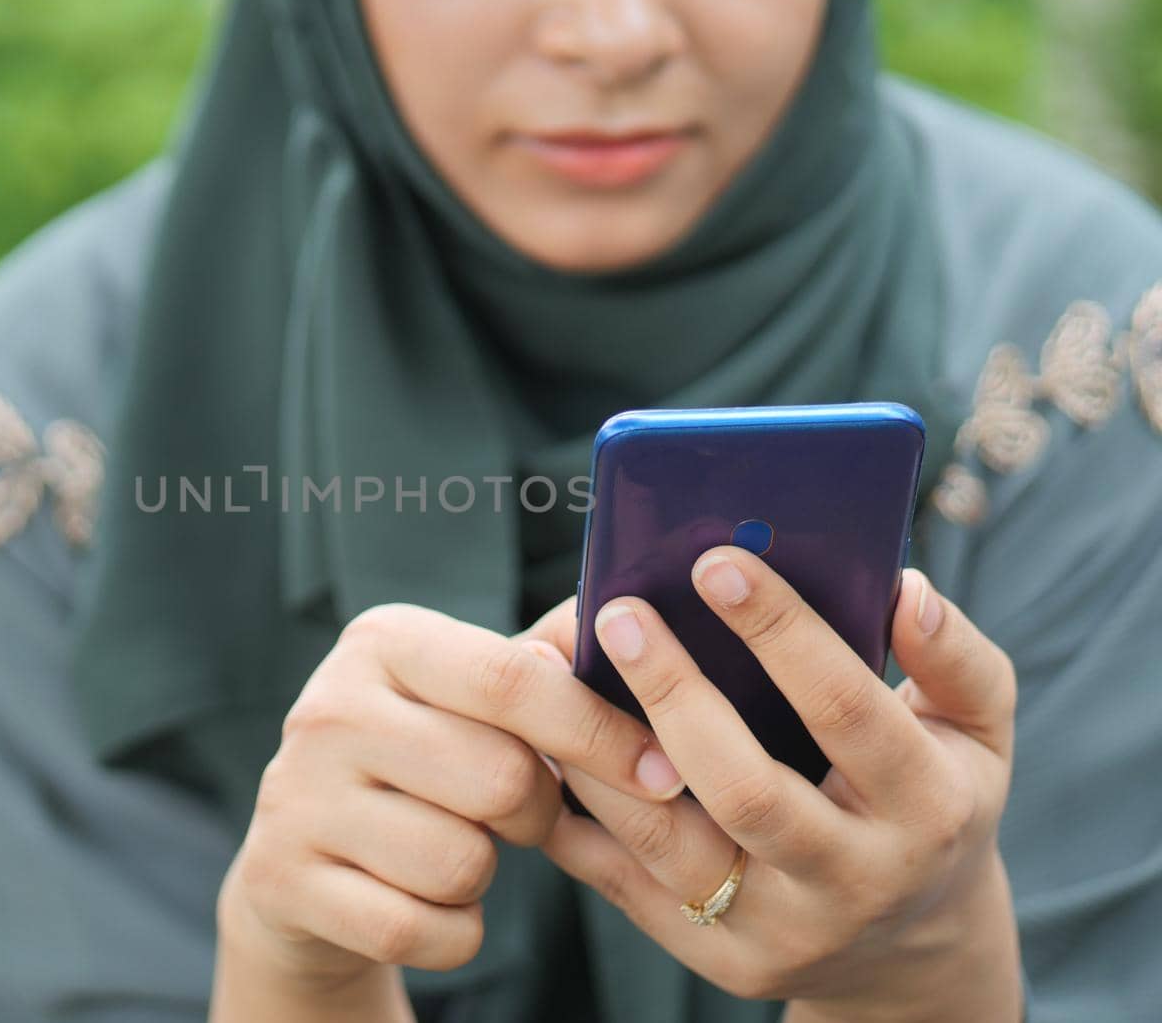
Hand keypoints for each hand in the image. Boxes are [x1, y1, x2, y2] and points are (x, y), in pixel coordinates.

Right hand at [215, 601, 681, 1009]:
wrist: (300, 855)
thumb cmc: (422, 758)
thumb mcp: (467, 692)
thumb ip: (548, 657)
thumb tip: (637, 609)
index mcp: (383, 641)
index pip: (512, 680)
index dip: (600, 731)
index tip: (661, 772)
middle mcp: (328, 707)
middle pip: (500, 779)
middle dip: (537, 812)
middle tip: (519, 811)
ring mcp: (296, 795)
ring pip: (461, 863)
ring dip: (483, 875)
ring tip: (454, 845)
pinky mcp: (282, 879)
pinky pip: (420, 931)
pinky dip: (449, 932)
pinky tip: (423, 901)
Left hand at [540, 550, 1021, 1021]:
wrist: (911, 948)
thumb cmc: (934, 799)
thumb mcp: (977, 731)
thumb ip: (953, 657)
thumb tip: (902, 589)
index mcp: (928, 809)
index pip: (847, 711)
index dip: (781, 633)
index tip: (717, 563)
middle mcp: (854, 880)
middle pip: (745, 788)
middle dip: (674, 691)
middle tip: (620, 613)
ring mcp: (781, 930)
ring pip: (665, 843)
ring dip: (599, 752)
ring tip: (554, 668)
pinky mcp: (718, 958)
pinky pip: (622, 883)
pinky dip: (574, 810)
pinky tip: (542, 741)